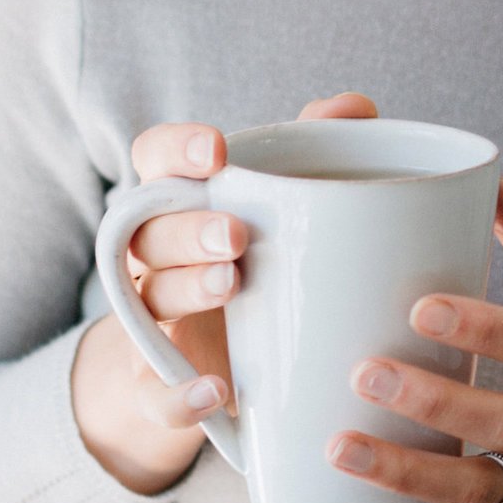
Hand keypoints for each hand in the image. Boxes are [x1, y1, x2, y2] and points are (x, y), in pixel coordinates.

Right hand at [70, 93, 380, 494]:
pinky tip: (213, 392)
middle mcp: (159, 258)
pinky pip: (155, 395)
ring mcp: (157, 323)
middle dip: (188, 227)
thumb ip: (320, 154)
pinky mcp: (163, 387)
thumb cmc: (270, 268)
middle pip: (148, 231)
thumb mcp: (294, 212)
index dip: (173, 149)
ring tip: (233, 283)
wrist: (227, 375)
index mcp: (184, 203)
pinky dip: (177, 396)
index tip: (216, 150)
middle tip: (237, 233)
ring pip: (150, 299)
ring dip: (187, 288)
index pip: (153, 159)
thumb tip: (354, 106)